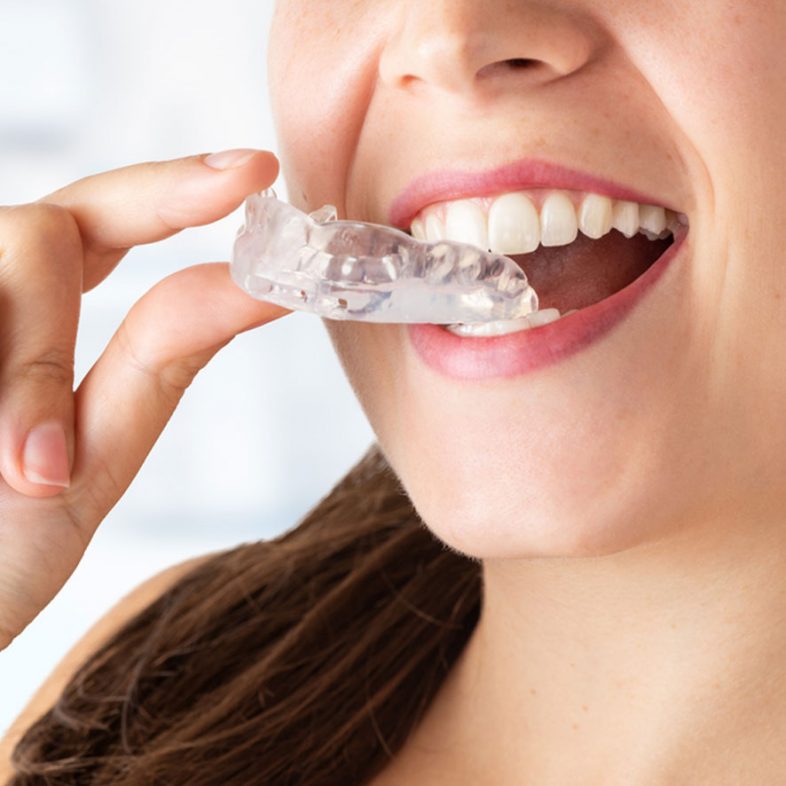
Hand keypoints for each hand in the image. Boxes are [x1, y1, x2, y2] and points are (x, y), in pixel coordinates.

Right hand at [0, 149, 288, 649]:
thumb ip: (157, 365)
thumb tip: (253, 285)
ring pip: (7, 250)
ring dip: (18, 377)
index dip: (173, 189)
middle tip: (46, 469)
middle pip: (42, 231)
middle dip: (48, 343)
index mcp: (31, 318)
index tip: (255, 172)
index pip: (101, 223)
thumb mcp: (87, 463)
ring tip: (12, 483)